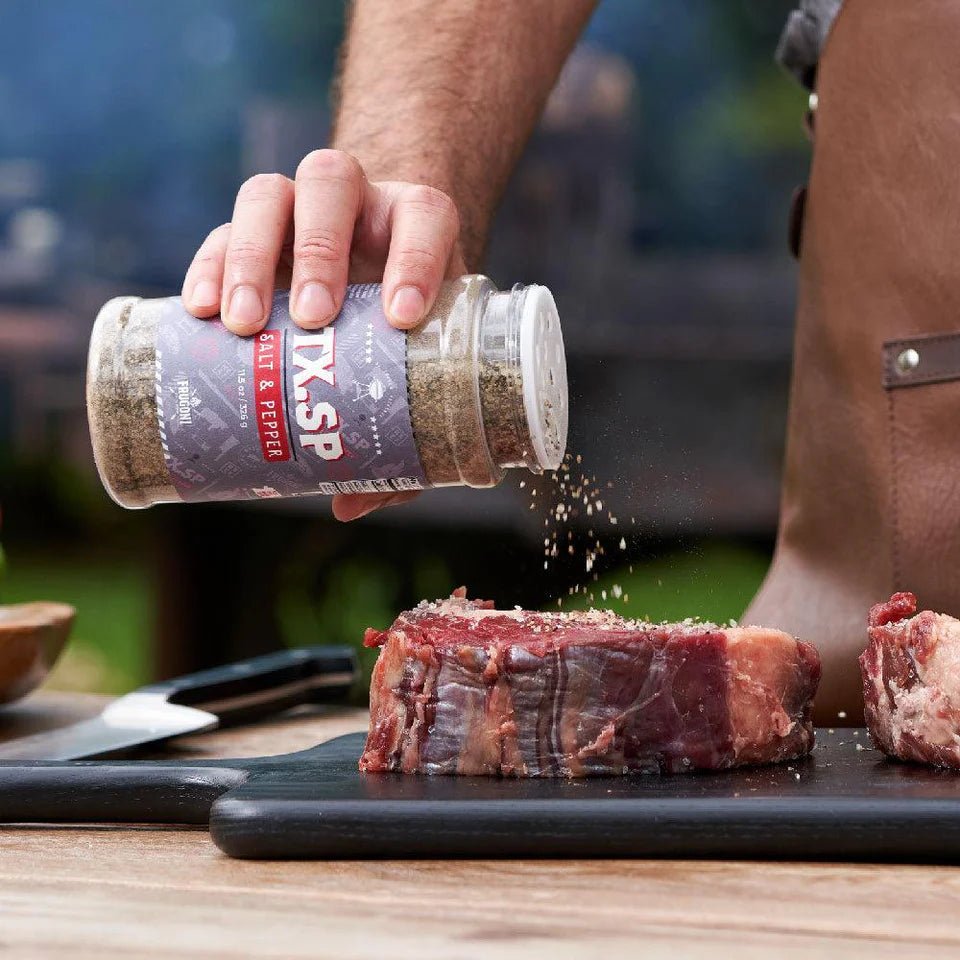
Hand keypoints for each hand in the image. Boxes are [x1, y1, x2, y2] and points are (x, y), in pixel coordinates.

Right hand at [181, 149, 465, 520]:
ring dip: (249, 255)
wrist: (374, 269)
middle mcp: (357, 201)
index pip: (424, 218)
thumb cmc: (406, 324)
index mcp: (417, 221)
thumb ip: (404, 429)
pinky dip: (206, 267)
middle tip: (311, 320)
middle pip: (332, 186)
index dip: (417, 259)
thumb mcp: (420, 363)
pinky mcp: (251, 232)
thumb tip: (352, 504)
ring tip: (241, 324)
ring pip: (269, 195)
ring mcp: (298, 209)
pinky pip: (219, 230)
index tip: (402, 318)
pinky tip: (196, 313)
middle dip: (319, 252)